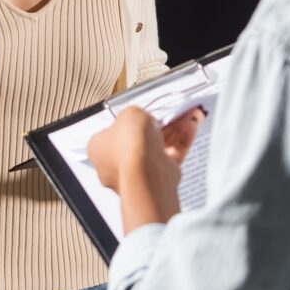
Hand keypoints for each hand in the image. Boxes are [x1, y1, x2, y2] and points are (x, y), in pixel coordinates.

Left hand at [87, 106, 204, 232]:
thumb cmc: (129, 149)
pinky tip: (190, 125)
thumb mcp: (129, 114)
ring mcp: (139, 172)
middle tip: (167, 112)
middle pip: (138, 140)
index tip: (138, 113)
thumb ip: (134, 114)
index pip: (110, 133)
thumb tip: (140, 116)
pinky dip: (182, 140)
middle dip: (156, 125)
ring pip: (158, 146)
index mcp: (99, 151)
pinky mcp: (159, 176)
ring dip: (174, 129)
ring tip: (186, 115)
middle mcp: (117, 165)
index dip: (126, 121)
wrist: (147, 173)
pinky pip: (172, 154)